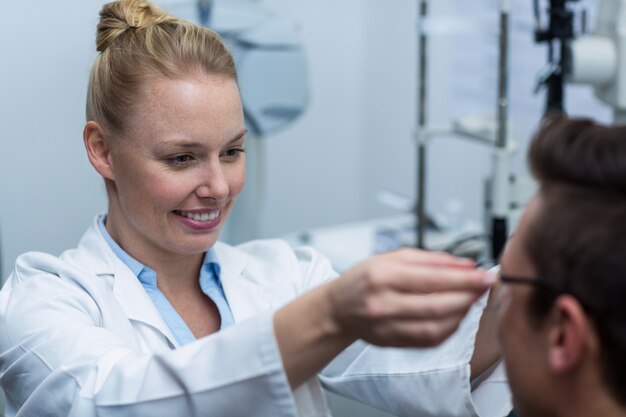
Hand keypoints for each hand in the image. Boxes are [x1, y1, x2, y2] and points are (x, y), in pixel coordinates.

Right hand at [326, 248, 494, 347]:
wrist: (339, 308)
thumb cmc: (365, 279)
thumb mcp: (392, 258)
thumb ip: (431, 260)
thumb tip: (466, 265)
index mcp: (383, 276)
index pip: (433, 279)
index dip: (465, 279)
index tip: (486, 275)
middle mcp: (384, 304)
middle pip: (438, 305)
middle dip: (469, 296)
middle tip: (486, 287)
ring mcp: (388, 327)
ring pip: (437, 326)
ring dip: (462, 313)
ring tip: (469, 299)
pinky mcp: (394, 343)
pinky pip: (431, 340)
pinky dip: (449, 327)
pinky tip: (454, 315)